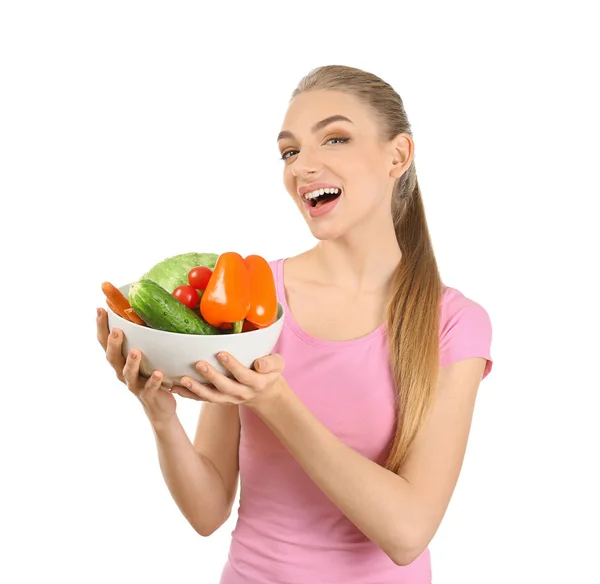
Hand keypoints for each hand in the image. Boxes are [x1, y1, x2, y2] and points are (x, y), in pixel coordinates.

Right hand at [96, 307, 202, 425]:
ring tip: (136, 352)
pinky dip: (154, 381)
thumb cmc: (151, 373)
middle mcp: (122, 371)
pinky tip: (159, 373)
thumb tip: (152, 307)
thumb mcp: (147, 354)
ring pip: (128, 374)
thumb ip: (145, 336)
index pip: (105, 341)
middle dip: (113, 344)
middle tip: (116, 330)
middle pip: (112, 357)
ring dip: (131, 362)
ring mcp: (134, 384)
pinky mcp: (148, 395)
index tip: (100, 309)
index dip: (101, 326)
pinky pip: (150, 388)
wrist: (159, 406)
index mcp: (119, 359)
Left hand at [180, 352, 286, 410]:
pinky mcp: (219, 399)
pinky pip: (202, 399)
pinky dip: (189, 395)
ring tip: (182, 380)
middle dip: (211, 377)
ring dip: (196, 389)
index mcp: (256, 383)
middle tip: (198, 364)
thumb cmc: (270, 372)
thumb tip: (259, 363)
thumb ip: (272, 363)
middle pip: (225, 387)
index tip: (221, 352)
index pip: (244, 376)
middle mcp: (241, 393)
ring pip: (211, 397)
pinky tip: (175, 387)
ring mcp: (229, 399)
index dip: (233, 366)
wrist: (265, 393)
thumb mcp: (278, 365)